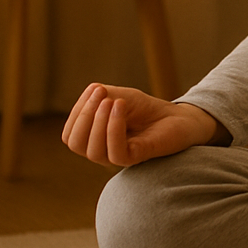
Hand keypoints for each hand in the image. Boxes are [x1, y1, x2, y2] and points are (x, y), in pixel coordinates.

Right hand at [60, 82, 224, 167]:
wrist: (177, 116)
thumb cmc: (146, 109)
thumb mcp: (118, 96)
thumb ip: (100, 96)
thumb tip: (91, 94)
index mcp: (93, 139)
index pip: (70, 134)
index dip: (77, 112)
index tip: (95, 89)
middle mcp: (102, 151)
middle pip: (75, 144)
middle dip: (83, 116)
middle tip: (101, 95)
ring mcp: (118, 157)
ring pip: (93, 151)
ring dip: (98, 121)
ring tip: (113, 101)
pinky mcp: (136, 158)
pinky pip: (115, 153)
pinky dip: (114, 127)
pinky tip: (120, 106)